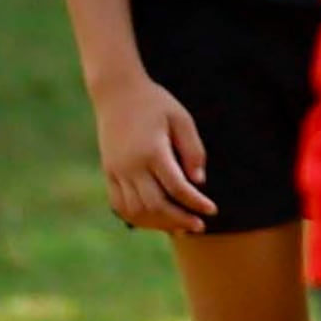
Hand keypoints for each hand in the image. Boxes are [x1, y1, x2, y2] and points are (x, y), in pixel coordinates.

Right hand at [92, 75, 213, 232]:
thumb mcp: (181, 118)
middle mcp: (131, 166)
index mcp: (152, 152)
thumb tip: (199, 182)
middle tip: (199, 226)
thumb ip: (192, 150)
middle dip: (179, 219)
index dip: (195, 202)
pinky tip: (154, 220)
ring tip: (180, 227)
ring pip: (135, 210)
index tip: (212, 210)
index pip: (177, 187)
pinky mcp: (108, 173)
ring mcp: (116, 172)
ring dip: (158, 223)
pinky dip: (136, 217)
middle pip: (155, 205)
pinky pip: (119, 204)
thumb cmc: (155, 103)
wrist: (116, 93)